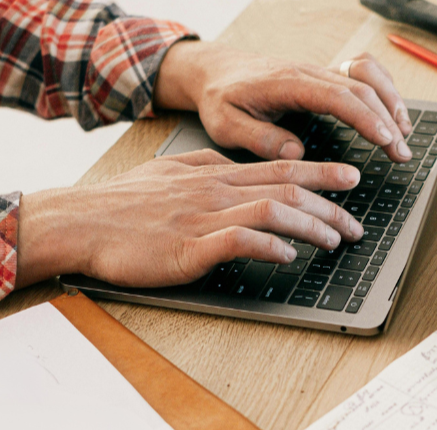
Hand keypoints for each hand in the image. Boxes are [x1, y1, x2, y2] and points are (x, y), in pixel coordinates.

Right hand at [16, 150, 363, 287]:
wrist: (79, 223)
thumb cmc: (121, 204)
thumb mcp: (168, 172)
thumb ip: (204, 169)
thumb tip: (232, 167)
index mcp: (213, 175)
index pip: (279, 168)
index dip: (321, 173)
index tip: (352, 179)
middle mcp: (214, 190)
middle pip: (286, 189)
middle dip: (329, 206)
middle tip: (356, 223)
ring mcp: (202, 217)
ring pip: (271, 212)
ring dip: (309, 226)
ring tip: (334, 240)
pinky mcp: (188, 247)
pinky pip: (237, 241)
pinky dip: (268, 246)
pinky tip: (287, 256)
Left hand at [154, 42, 414, 161]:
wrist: (214, 71)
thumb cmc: (220, 98)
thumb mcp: (225, 124)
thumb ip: (258, 137)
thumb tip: (295, 153)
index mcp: (287, 82)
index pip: (338, 96)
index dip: (366, 118)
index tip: (386, 140)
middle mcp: (308, 72)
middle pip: (361, 88)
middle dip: (388, 120)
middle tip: (402, 154)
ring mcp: (318, 71)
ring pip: (367, 78)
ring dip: (391, 103)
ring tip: (404, 136)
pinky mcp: (323, 77)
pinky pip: (362, 74)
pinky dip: (383, 92)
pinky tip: (392, 115)